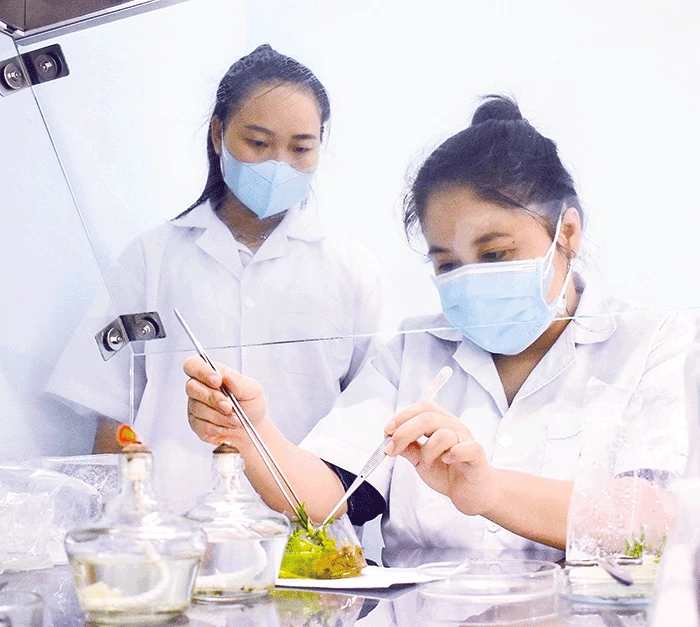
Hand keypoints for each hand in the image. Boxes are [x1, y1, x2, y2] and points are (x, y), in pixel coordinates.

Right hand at [183, 356, 267, 446]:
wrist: (253, 426)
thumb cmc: (250, 404)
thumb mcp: (253, 390)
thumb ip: (239, 383)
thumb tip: (227, 377)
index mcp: (212, 373)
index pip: (194, 364)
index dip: (201, 371)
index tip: (217, 381)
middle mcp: (200, 388)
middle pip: (192, 387)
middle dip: (213, 398)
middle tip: (229, 406)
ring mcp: (195, 406)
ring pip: (198, 409)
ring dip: (220, 416)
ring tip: (236, 419)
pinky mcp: (196, 424)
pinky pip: (200, 425)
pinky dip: (217, 427)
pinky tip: (227, 426)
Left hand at [383, 400, 499, 516]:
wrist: (473, 494)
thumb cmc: (449, 473)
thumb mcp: (422, 460)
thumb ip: (408, 448)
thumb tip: (389, 440)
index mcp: (442, 423)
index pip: (422, 408)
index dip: (402, 416)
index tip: (387, 432)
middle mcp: (455, 427)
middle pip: (428, 417)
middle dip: (404, 432)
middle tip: (392, 449)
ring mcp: (467, 441)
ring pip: (443, 434)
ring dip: (427, 451)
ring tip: (426, 464)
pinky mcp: (478, 457)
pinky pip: (468, 448)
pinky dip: (455, 453)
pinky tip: (447, 460)